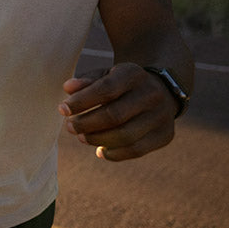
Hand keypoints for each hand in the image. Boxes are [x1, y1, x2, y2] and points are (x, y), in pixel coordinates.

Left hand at [58, 61, 177, 160]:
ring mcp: (162, 116)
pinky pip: (137, 150)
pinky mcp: (166, 135)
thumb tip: (68, 89)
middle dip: (87, 123)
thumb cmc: (122, 83)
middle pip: (115, 115)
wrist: (161, 90)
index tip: (62, 109)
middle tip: (69, 127)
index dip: (81, 101)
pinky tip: (100, 150)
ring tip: (81, 138)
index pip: (105, 89)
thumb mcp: (105, 75)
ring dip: (98, 140)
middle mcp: (151, 94)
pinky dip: (115, 153)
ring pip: (126, 136)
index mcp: (134, 74)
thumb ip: (86, 81)